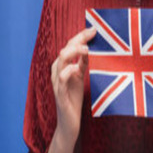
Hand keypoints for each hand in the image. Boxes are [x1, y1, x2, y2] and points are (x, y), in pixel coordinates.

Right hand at [51, 26, 96, 144]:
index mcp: (62, 65)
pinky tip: (76, 69)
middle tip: (93, 35)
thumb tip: (93, 47)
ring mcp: (57, 82)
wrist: (69, 123)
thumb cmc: (74, 98)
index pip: (69, 45)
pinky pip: (61, 79)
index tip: (94, 28)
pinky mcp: (60, 94)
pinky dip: (68, 71)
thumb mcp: (81, 77)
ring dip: (74, 51)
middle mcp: (58, 71)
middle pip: (65, 48)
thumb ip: (84, 62)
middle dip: (79, 39)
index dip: (80, 36)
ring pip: (60, 59)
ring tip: (87, 50)